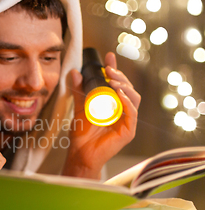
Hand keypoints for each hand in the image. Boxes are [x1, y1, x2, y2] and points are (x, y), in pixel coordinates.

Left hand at [63, 52, 140, 178]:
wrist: (80, 153)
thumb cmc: (81, 134)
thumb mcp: (79, 107)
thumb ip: (78, 91)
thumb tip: (75, 72)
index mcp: (113, 104)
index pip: (118, 84)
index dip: (115, 70)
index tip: (109, 57)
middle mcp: (123, 111)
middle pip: (128, 89)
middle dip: (120, 76)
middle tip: (109, 69)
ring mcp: (127, 121)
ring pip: (134, 98)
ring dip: (125, 86)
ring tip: (113, 80)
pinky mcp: (129, 131)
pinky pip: (133, 113)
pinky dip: (128, 102)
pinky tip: (119, 94)